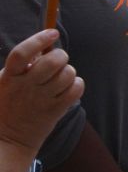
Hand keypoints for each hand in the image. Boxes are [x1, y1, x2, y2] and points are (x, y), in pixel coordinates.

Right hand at [0, 31, 83, 153]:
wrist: (7, 139)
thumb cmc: (7, 104)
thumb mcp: (4, 82)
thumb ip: (21, 66)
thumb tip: (43, 49)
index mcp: (9, 77)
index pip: (22, 53)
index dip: (39, 39)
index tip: (52, 33)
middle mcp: (26, 87)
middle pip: (53, 61)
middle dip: (60, 56)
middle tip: (57, 61)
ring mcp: (41, 99)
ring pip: (68, 74)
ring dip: (68, 72)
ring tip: (60, 78)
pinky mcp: (55, 111)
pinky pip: (76, 89)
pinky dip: (77, 85)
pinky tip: (68, 88)